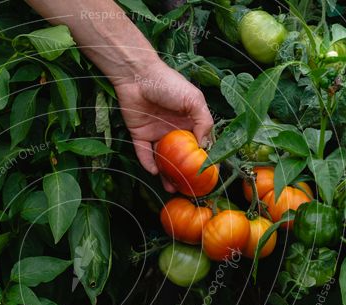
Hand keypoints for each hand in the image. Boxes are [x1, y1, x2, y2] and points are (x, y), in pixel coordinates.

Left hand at [113, 59, 213, 191]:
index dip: (204, 160)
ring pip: (163, 159)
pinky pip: (144, 153)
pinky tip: (155, 171)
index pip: (199, 145)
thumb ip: (204, 122)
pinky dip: (148, 163)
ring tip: (171, 187)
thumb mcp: (194, 100)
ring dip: (166, 173)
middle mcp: (174, 130)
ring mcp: (157, 133)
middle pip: (180, 156)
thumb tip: (206, 146)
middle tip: (187, 187)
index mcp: (190, 122)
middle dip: (184, 173)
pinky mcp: (139, 135)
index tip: (208, 175)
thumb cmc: (169, 83)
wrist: (137, 75)